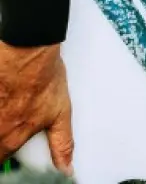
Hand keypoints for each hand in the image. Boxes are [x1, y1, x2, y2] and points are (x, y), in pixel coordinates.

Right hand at [0, 42, 73, 174]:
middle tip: (13, 122)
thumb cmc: (42, 77)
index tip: (9, 152)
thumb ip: (61, 144)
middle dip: (2, 142)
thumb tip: (67, 167)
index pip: (0, 162)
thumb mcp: (60, 113)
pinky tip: (3, 100)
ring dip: (1, 122)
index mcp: (9, 139)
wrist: (27, 50)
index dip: (4, 159)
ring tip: (10, 107)